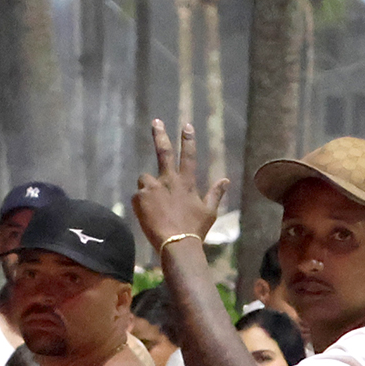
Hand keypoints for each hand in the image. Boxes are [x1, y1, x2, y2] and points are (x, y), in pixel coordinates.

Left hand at [133, 122, 227, 262]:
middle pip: (163, 153)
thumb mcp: (209, 212)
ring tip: (156, 208)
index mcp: (186, 183)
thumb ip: (216, 193)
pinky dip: (142, 204)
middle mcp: (168, 181)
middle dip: (160, 135)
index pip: (188, 157)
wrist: (176, 244)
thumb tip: (226, 180)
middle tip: (156, 122)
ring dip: (149, 189)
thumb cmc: (195, 230)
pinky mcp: (139, 197)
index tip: (186, 125)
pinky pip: (138, 196)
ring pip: (145, 180)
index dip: (187, 140)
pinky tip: (150, 216)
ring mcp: (152, 188)